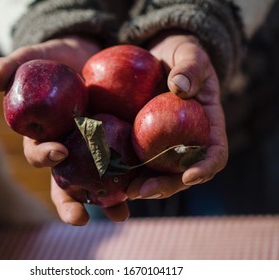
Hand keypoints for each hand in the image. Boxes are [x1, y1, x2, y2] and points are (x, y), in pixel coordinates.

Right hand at [0, 36, 129, 224]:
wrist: (94, 54)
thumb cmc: (60, 59)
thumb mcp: (38, 56)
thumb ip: (15, 63)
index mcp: (46, 136)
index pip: (39, 153)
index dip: (44, 156)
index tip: (59, 152)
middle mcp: (70, 151)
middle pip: (66, 183)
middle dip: (70, 202)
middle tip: (80, 217)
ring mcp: (95, 153)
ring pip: (98, 184)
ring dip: (108, 203)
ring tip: (121, 214)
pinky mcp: (120, 147)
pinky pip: (126, 168)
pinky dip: (134, 180)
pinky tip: (146, 187)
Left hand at [127, 33, 227, 199]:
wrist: (160, 58)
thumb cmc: (181, 57)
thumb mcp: (190, 55)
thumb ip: (190, 68)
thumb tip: (180, 87)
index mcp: (207, 126)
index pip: (215, 153)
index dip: (205, 167)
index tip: (190, 175)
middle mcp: (187, 141)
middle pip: (182, 173)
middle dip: (165, 186)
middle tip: (144, 190)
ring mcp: (164, 143)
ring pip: (158, 173)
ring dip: (143, 186)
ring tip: (124, 192)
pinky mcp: (143, 140)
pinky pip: (137, 158)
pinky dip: (126, 170)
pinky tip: (109, 173)